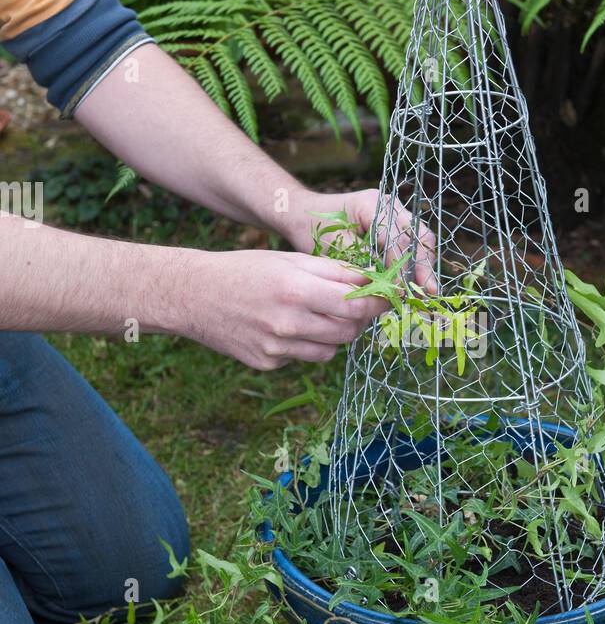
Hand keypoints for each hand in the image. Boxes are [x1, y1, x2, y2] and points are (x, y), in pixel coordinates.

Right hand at [175, 250, 388, 368]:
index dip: (379, 303)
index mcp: (297, 290)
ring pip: (331, 350)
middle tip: (356, 306)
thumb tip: (372, 281)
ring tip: (317, 314)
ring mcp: (277, 348)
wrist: (194, 295)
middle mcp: (289, 323)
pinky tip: (287, 327)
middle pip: (348, 331)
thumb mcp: (290, 260)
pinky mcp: (267, 363)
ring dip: (334, 334)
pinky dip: (306, 344)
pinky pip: (304, 358)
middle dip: (359, 319)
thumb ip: (333, 272)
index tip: (390, 299)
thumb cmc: (245, 270)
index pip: (356, 305)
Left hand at [281, 186, 437, 293]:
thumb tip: (386, 283)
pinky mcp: (394, 224)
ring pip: (420, 240)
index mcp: (373, 204)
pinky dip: (415, 264)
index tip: (402, 291)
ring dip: (424, 267)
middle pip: (418, 236)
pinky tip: (416, 285)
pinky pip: (412, 244)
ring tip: (426, 293)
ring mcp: (395, 213)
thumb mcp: (335, 246)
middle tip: (428, 294)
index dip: (402, 267)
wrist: (304, 214)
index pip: (397, 239)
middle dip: (424, 267)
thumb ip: (362, 260)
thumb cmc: (315, 227)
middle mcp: (390, 205)